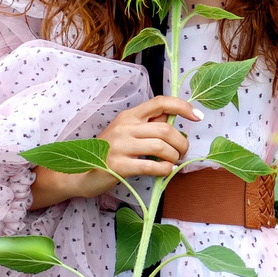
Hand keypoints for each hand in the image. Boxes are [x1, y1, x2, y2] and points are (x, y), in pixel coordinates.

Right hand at [29, 95, 200, 208]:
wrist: (79, 173)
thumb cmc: (109, 153)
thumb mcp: (127, 133)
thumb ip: (148, 126)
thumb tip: (173, 120)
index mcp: (129, 116)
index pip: (160, 102)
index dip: (182, 107)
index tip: (198, 116)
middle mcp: (125, 127)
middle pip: (165, 129)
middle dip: (182, 143)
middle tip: (183, 153)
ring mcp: (120, 146)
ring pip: (161, 147)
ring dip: (174, 157)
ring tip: (172, 163)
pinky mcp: (118, 166)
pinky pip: (151, 165)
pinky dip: (164, 170)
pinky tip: (165, 172)